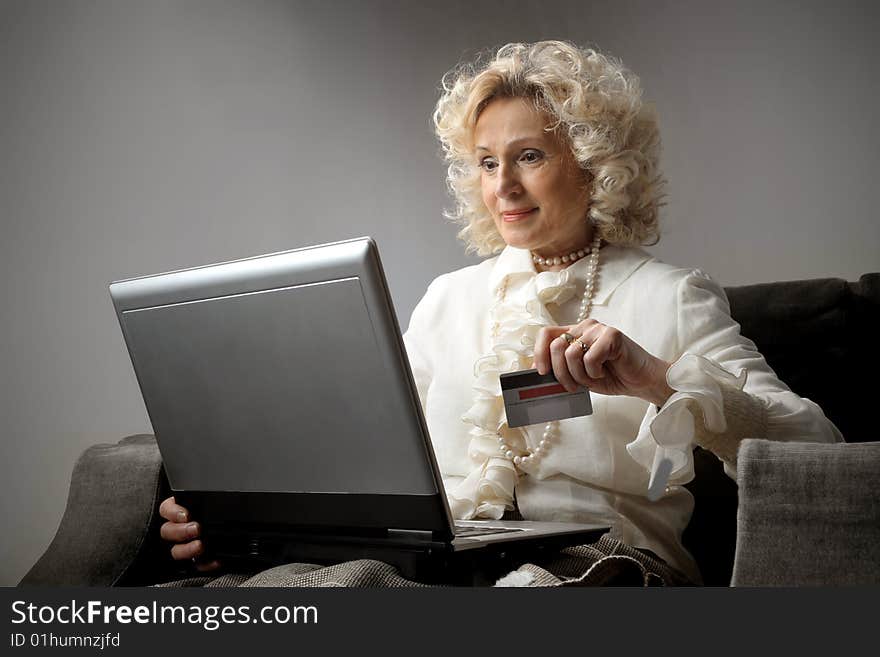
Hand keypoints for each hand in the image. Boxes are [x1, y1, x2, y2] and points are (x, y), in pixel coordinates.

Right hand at [158, 496, 220, 571]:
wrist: (237, 534)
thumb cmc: (221, 511)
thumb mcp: (209, 501)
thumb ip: (204, 501)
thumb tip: (215, 497)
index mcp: (180, 510)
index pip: (166, 509)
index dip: (172, 512)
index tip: (185, 515)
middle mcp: (178, 528)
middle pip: (167, 531)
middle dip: (181, 530)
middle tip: (196, 529)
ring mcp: (185, 546)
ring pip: (176, 550)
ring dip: (187, 549)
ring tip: (200, 546)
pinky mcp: (195, 561)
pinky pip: (196, 565)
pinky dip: (205, 564)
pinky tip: (215, 560)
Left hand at [533, 319, 673, 406]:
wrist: (639, 381)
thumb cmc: (610, 376)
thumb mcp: (577, 374)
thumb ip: (559, 367)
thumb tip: (537, 371)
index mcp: (573, 333)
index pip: (546, 334)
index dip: (539, 353)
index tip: (542, 372)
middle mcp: (584, 326)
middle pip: (556, 346)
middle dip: (561, 373)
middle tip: (574, 386)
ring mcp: (598, 329)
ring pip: (571, 354)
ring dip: (580, 375)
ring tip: (593, 378)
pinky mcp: (612, 335)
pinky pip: (590, 357)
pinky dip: (594, 372)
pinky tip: (604, 372)